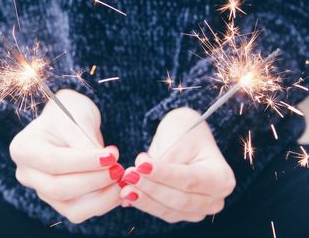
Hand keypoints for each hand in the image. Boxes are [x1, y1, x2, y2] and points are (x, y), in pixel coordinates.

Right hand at [10, 89, 123, 223]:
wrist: (69, 122)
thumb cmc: (70, 114)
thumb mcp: (76, 120)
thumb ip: (87, 144)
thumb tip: (107, 166)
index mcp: (23, 148)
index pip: (53, 161)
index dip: (84, 162)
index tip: (111, 156)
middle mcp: (26, 174)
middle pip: (59, 188)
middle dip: (94, 180)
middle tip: (119, 168)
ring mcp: (42, 191)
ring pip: (71, 208)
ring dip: (101, 197)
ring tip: (121, 179)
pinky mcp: (60, 202)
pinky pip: (81, 212)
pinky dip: (102, 203)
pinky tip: (118, 189)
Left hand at [119, 107, 235, 222]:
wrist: (185, 138)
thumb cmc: (185, 134)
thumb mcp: (178, 139)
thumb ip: (164, 160)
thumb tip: (141, 174)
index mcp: (221, 177)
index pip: (190, 179)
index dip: (164, 174)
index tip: (141, 165)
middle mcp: (214, 199)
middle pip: (180, 199)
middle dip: (151, 188)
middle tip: (129, 175)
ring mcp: (198, 209)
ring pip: (169, 210)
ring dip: (144, 199)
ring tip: (124, 186)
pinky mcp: (180, 213)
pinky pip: (161, 211)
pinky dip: (143, 202)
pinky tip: (127, 193)